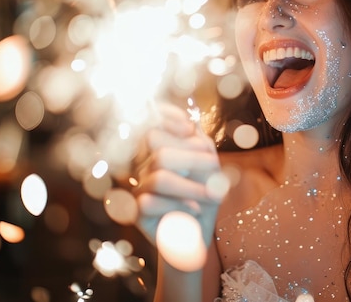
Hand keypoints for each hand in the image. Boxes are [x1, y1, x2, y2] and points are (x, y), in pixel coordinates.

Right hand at [132, 102, 221, 247]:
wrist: (198, 233)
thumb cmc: (204, 195)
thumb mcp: (210, 165)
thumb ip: (200, 142)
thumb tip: (190, 124)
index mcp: (158, 148)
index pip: (149, 122)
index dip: (165, 117)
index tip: (189, 127)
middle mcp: (142, 164)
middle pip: (153, 143)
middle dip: (192, 155)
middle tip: (214, 166)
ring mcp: (137, 187)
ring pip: (159, 177)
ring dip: (192, 186)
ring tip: (214, 196)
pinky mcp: (135, 212)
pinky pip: (150, 202)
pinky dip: (179, 205)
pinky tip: (195, 210)